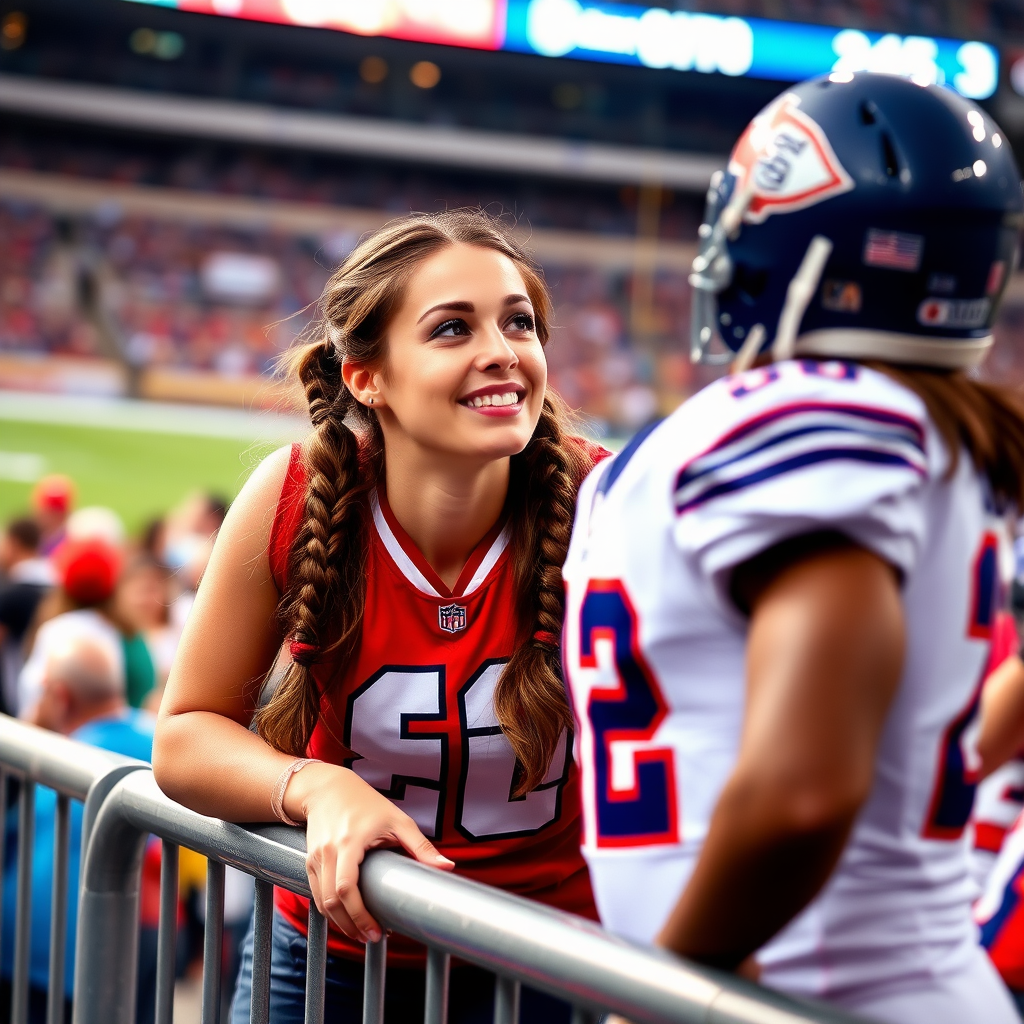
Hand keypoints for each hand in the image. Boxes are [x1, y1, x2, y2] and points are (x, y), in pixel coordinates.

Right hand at [287, 763, 454, 943]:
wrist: (328, 788)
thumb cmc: (366, 803)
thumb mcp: (397, 820)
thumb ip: (421, 846)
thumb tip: (447, 867)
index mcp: (349, 842)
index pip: (346, 888)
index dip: (359, 915)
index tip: (377, 931)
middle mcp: (327, 852)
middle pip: (332, 902)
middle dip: (350, 926)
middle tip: (371, 938)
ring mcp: (315, 858)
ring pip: (321, 902)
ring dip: (339, 922)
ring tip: (361, 932)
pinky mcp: (308, 862)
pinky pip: (316, 894)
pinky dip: (330, 910)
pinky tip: (346, 917)